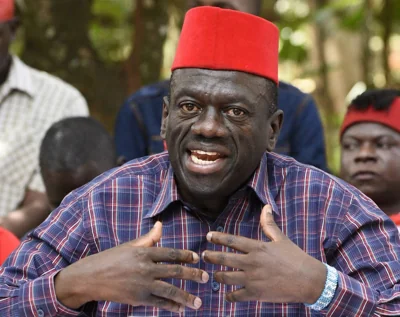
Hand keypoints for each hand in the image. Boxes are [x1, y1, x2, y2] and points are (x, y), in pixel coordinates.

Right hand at [55, 221, 208, 312]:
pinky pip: (159, 303)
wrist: (91, 278)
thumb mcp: (130, 245)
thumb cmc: (111, 259)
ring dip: (186, 297)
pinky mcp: (138, 299)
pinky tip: (180, 308)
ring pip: (170, 290)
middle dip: (193, 275)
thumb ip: (148, 238)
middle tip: (206, 278)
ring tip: (198, 302)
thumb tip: (161, 225)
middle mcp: (146, 268)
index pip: (171, 253)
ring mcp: (142, 285)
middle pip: (175, 271)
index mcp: (144, 252)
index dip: (186, 256)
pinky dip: (171, 306)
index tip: (196, 258)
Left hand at [202, 205, 325, 303]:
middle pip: (223, 258)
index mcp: (256, 247)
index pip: (232, 240)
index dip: (218, 238)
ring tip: (213, 274)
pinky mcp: (255, 293)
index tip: (208, 236)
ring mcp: (252, 278)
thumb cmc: (295, 258)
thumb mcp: (281, 239)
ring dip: (217, 275)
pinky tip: (227, 294)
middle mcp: (251, 262)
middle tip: (203, 255)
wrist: (308, 280)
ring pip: (225, 277)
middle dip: (210, 256)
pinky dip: (229, 295)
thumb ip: (269, 224)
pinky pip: (236, 295)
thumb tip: (266, 207)